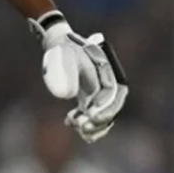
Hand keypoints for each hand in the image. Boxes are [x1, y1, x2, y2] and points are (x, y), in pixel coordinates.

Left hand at [31, 11, 129, 142]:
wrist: (59, 44)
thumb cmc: (64, 50)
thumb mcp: (65, 57)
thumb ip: (68, 73)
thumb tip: (69, 96)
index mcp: (107, 70)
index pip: (114, 93)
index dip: (107, 107)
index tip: (92, 116)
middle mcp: (107, 81)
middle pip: (112, 106)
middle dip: (101, 121)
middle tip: (83, 127)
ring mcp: (99, 90)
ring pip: (103, 114)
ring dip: (93, 126)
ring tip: (76, 127)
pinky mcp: (90, 97)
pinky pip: (93, 115)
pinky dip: (84, 123)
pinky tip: (69, 122)